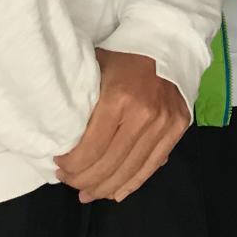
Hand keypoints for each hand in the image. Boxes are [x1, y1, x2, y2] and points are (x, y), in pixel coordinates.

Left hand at [55, 50, 189, 202]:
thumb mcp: (94, 71)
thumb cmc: (123, 56)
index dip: (71, 165)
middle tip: (68, 181)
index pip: (91, 148)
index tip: (59, 165)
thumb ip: (82, 104)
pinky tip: (115, 193)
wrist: (165, 43)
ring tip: (87, 193)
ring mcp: (164, 123)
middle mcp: (145, 114)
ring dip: (104, 187)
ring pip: (130, 170)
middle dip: (83, 180)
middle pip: (109, 164)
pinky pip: (152, 165)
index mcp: (119, 98)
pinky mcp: (178, 128)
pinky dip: (132, 183)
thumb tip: (64, 139)